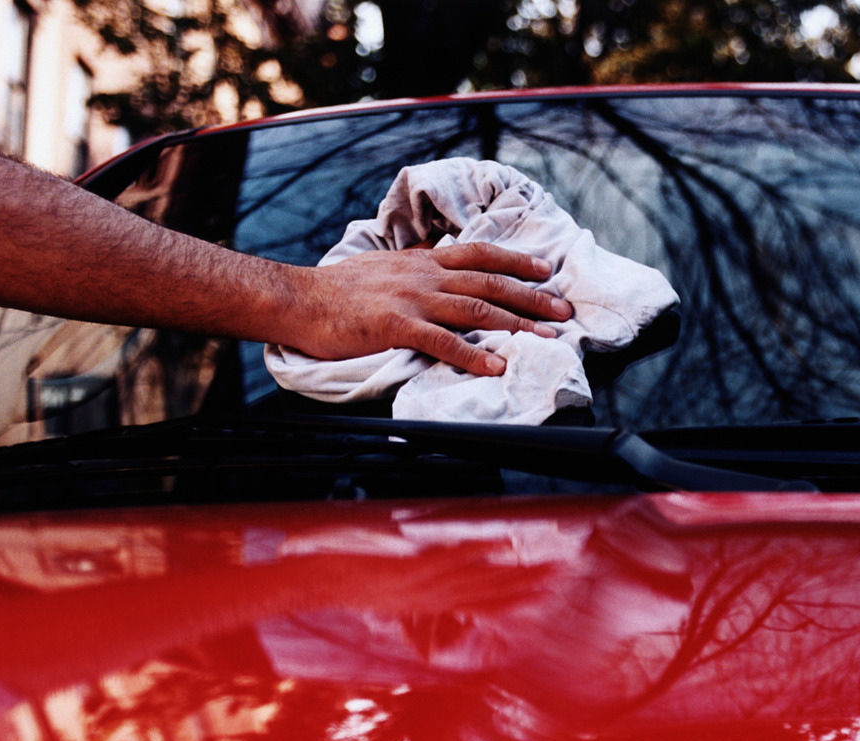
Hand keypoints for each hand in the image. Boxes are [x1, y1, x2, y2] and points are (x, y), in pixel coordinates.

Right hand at [287, 242, 572, 374]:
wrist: (296, 300)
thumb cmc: (336, 291)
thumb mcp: (383, 268)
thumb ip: (414, 270)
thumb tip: (436, 267)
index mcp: (422, 261)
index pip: (480, 254)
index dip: (517, 261)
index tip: (547, 271)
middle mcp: (424, 275)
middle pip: (489, 282)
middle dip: (532, 296)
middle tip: (564, 310)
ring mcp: (412, 299)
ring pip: (475, 309)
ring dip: (516, 324)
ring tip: (546, 338)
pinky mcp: (396, 326)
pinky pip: (443, 342)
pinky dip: (474, 355)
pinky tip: (495, 366)